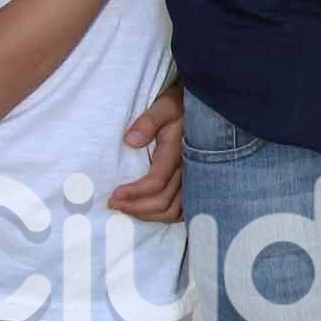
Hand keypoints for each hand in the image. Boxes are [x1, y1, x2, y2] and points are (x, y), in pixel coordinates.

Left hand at [109, 84, 184, 223]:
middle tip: (114, 204)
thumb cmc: (179, 105)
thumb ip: (148, 121)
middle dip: (136, 208)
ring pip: (174, 211)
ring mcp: (195, 180)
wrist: (206, 107)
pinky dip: (163, 215)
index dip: (134, 193)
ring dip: (148, 215)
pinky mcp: (197, 184)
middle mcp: (190, 170)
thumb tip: (130, 140)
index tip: (114, 195)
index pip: (156, 182)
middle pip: (164, 203)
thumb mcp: (164, 106)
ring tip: (127, 208)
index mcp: (179, 152)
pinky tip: (147, 210)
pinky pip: (183, 210)